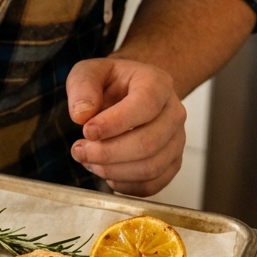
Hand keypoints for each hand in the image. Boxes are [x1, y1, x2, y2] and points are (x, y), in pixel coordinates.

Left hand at [66, 57, 186, 196]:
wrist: (129, 92)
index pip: (144, 106)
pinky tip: (105, 173)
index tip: (87, 131)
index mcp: (157, 83)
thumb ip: (82, 86)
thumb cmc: (110, 82)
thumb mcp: (89, 71)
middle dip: (108, 153)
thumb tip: (81, 115)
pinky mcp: (172, 162)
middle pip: (148, 143)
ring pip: (151, 167)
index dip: (114, 123)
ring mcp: (176, 140)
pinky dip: (125, 185)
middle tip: (80, 151)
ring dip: (113, 171)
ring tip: (88, 161)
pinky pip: (153, 184)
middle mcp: (174, 112)